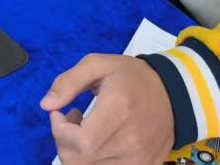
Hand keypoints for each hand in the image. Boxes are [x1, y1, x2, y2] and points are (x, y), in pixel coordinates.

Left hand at [40, 54, 174, 164]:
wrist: (174, 92)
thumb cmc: (132, 76)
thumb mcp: (97, 64)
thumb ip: (68, 82)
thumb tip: (46, 105)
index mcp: (118, 109)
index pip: (81, 143)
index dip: (60, 131)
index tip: (59, 113)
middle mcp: (130, 140)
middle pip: (81, 161)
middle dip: (64, 142)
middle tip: (71, 120)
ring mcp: (140, 159)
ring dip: (78, 153)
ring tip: (86, 130)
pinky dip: (95, 162)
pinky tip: (98, 143)